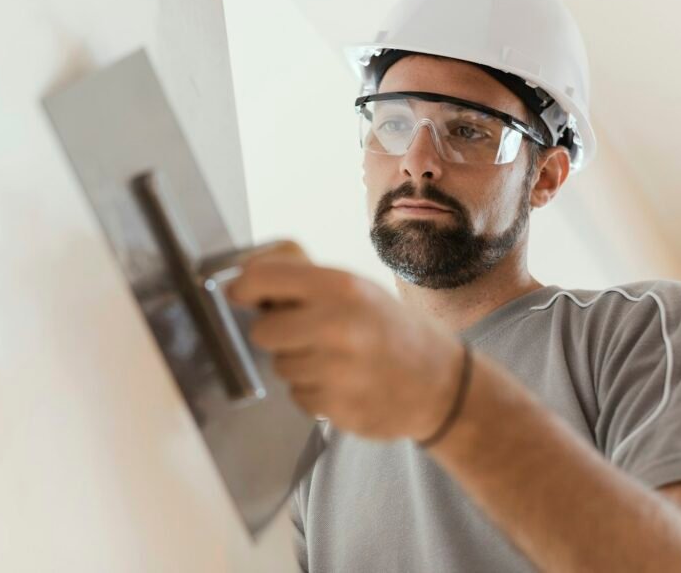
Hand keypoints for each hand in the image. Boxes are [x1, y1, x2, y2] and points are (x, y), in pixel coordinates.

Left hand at [225, 240, 464, 441]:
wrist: (440, 383)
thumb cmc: (389, 328)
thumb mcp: (355, 286)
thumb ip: (302, 275)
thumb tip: (243, 273)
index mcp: (341, 287)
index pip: (262, 278)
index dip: (243, 287)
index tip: (240, 295)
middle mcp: (337, 326)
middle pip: (262, 331)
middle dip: (277, 333)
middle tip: (304, 332)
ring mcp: (337, 371)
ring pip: (280, 366)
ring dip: (297, 364)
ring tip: (333, 359)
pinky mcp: (337, 408)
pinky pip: (297, 396)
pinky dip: (312, 391)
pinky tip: (341, 383)